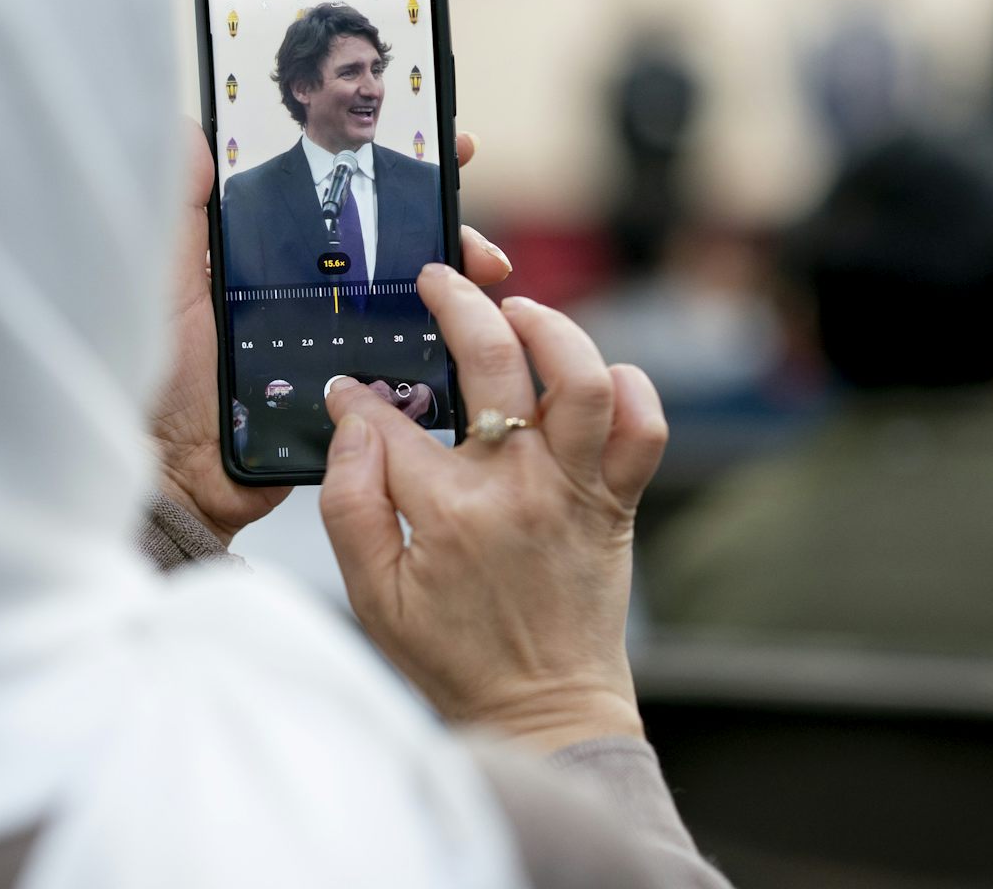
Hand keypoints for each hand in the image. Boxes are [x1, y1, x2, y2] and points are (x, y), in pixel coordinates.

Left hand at [147, 124, 510, 546]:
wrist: (179, 476)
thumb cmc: (161, 381)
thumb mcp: (169, 282)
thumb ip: (185, 210)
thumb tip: (193, 128)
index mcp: (274, 261)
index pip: (347, 200)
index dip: (399, 171)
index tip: (446, 146)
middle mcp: (314, 297)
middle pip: (398, 248)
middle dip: (449, 229)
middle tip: (475, 230)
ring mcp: (340, 346)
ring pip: (418, 303)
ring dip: (461, 286)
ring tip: (485, 273)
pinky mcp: (358, 397)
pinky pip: (413, 367)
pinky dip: (448, 349)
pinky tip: (473, 334)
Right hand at [320, 266, 667, 750]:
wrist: (545, 712)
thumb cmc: (453, 655)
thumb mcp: (372, 595)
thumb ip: (350, 506)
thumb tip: (351, 424)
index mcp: (447, 510)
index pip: (391, 418)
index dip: (358, 396)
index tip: (347, 389)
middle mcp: (518, 487)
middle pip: (493, 360)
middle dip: (456, 303)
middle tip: (436, 279)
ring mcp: (576, 490)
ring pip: (583, 378)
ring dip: (551, 327)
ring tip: (517, 311)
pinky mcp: (617, 502)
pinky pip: (645, 430)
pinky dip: (630, 390)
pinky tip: (595, 376)